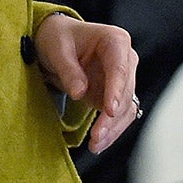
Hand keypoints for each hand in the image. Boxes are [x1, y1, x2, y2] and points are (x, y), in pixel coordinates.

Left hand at [33, 13, 139, 154]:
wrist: (56, 42)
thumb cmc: (58, 37)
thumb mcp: (57, 49)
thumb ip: (69, 70)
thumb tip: (80, 93)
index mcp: (115, 40)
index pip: (120, 68)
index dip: (116, 90)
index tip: (110, 111)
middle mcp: (125, 59)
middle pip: (125, 92)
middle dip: (112, 117)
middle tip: (97, 136)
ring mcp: (122, 79)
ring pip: (126, 108)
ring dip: (113, 128)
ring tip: (96, 145)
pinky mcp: (115, 95)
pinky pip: (119, 116)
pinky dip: (111, 130)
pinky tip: (99, 143)